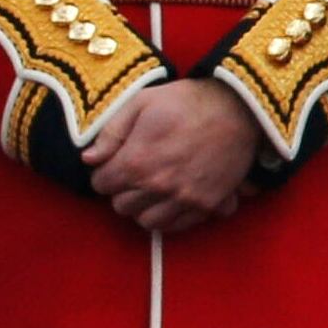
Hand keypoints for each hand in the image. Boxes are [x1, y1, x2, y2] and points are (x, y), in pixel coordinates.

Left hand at [84, 77, 260, 235]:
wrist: (239, 108)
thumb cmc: (185, 102)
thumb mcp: (140, 103)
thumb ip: (111, 133)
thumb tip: (88, 159)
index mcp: (136, 162)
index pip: (101, 185)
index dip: (104, 173)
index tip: (114, 164)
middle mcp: (159, 187)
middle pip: (122, 206)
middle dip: (122, 191)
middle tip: (133, 176)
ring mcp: (185, 198)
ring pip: (147, 222)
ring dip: (144, 208)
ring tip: (151, 190)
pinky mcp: (209, 204)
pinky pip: (179, 226)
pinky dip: (171, 217)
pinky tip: (171, 200)